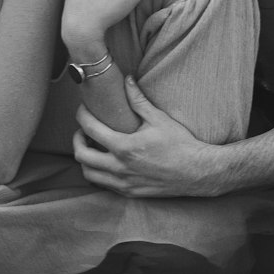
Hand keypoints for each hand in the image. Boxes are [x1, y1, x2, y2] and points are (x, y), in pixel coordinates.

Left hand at [73, 77, 219, 196]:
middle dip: (77, 140)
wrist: (197, 172)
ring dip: (86, 160)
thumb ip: (138, 100)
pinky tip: (107, 162)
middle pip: (81, 155)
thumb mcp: (158, 118)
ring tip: (92, 147)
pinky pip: (103, 185)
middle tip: (82, 131)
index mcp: (124, 147)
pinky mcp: (130, 192)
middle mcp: (120, 168)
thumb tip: (126, 80)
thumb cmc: (180, 144)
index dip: (82, 115)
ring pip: (89, 174)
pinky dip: (98, 173)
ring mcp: (123, 183)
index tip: (83, 110)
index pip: (89, 129)